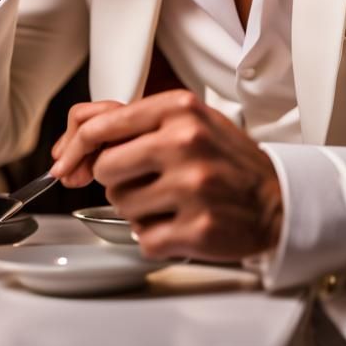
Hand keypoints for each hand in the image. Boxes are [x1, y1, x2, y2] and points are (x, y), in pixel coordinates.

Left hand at [50, 91, 282, 261]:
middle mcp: (184, 142)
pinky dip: (155, 236)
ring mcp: (192, 186)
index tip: (66, 164)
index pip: (101, 125)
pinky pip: (143, 237)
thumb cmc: (224, 158)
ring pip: (120, 203)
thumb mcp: (186, 120)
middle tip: (146, 179)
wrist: (279, 199)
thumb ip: (130, 123)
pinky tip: (181, 223)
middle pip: (105, 168)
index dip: (75, 148)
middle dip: (116, 178)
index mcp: (179, 108)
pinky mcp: (197, 228)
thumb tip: (70, 148)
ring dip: (137, 208)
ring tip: (170, 200)